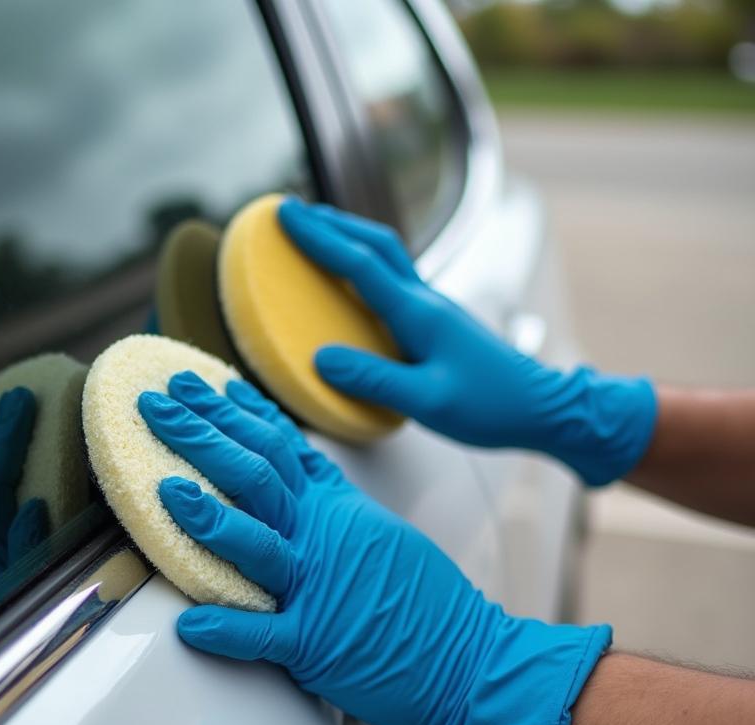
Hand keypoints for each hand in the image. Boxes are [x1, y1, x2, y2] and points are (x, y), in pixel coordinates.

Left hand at [138, 374, 610, 724]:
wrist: (472, 658)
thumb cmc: (425, 601)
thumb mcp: (376, 532)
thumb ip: (332, 503)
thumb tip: (296, 472)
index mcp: (337, 511)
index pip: (278, 447)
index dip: (233, 413)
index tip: (196, 384)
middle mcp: (324, 539)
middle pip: (256, 475)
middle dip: (201, 435)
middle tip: (156, 402)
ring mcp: (320, 590)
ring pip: (257, 543)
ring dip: (208, 517)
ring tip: (166, 488)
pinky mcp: (318, 645)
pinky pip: (264, 636)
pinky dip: (225, 630)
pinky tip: (187, 625)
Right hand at [278, 197, 656, 486]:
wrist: (542, 408)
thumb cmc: (490, 406)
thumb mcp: (427, 401)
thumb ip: (373, 380)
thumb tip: (321, 358)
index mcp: (419, 313)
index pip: (360, 264)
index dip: (320, 238)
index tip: (285, 214)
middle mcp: (426, 301)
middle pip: (375, 244)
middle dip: (332, 224)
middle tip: (293, 212)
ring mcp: (433, 309)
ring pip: (387, 256)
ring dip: (350, 238)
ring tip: (318, 233)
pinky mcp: (437, 323)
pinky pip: (393, 280)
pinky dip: (365, 266)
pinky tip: (354, 280)